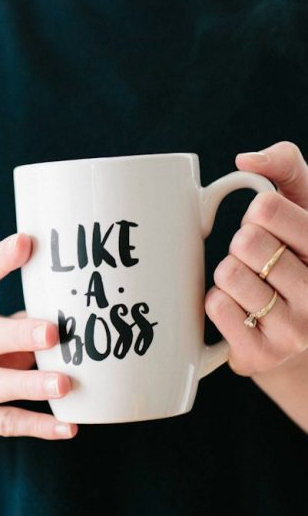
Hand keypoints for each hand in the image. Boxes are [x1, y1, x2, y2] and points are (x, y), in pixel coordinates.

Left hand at [205, 141, 307, 376]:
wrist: (296, 331)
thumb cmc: (294, 252)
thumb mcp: (303, 202)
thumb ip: (285, 165)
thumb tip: (246, 159)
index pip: (268, 209)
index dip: (257, 213)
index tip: (269, 226)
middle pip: (245, 242)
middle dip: (241, 243)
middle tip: (258, 259)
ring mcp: (296, 330)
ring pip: (229, 274)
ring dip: (228, 273)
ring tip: (250, 284)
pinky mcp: (262, 355)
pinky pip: (216, 307)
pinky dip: (216, 301)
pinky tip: (240, 308)